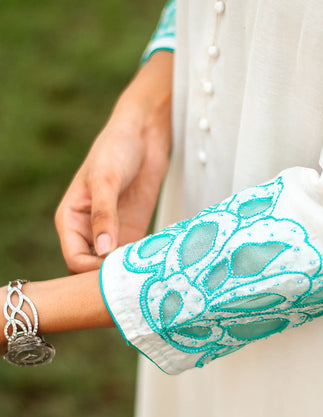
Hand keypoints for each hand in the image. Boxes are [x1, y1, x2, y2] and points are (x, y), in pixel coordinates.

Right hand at [55, 51, 172, 273]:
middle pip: (91, 270)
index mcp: (70, 220)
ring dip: (128, 272)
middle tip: (133, 281)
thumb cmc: (116, 150)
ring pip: (113, 267)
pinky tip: (158, 263)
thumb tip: (103, 250)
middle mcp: (88, 232)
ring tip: (148, 274)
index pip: (74, 260)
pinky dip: (142, 263)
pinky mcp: (132, 232)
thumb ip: (104, 215)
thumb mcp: (106, 180)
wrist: (143, 136)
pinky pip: (133, 256)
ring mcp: (112, 234)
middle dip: (109, 277)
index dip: (91, 271)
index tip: (116, 273)